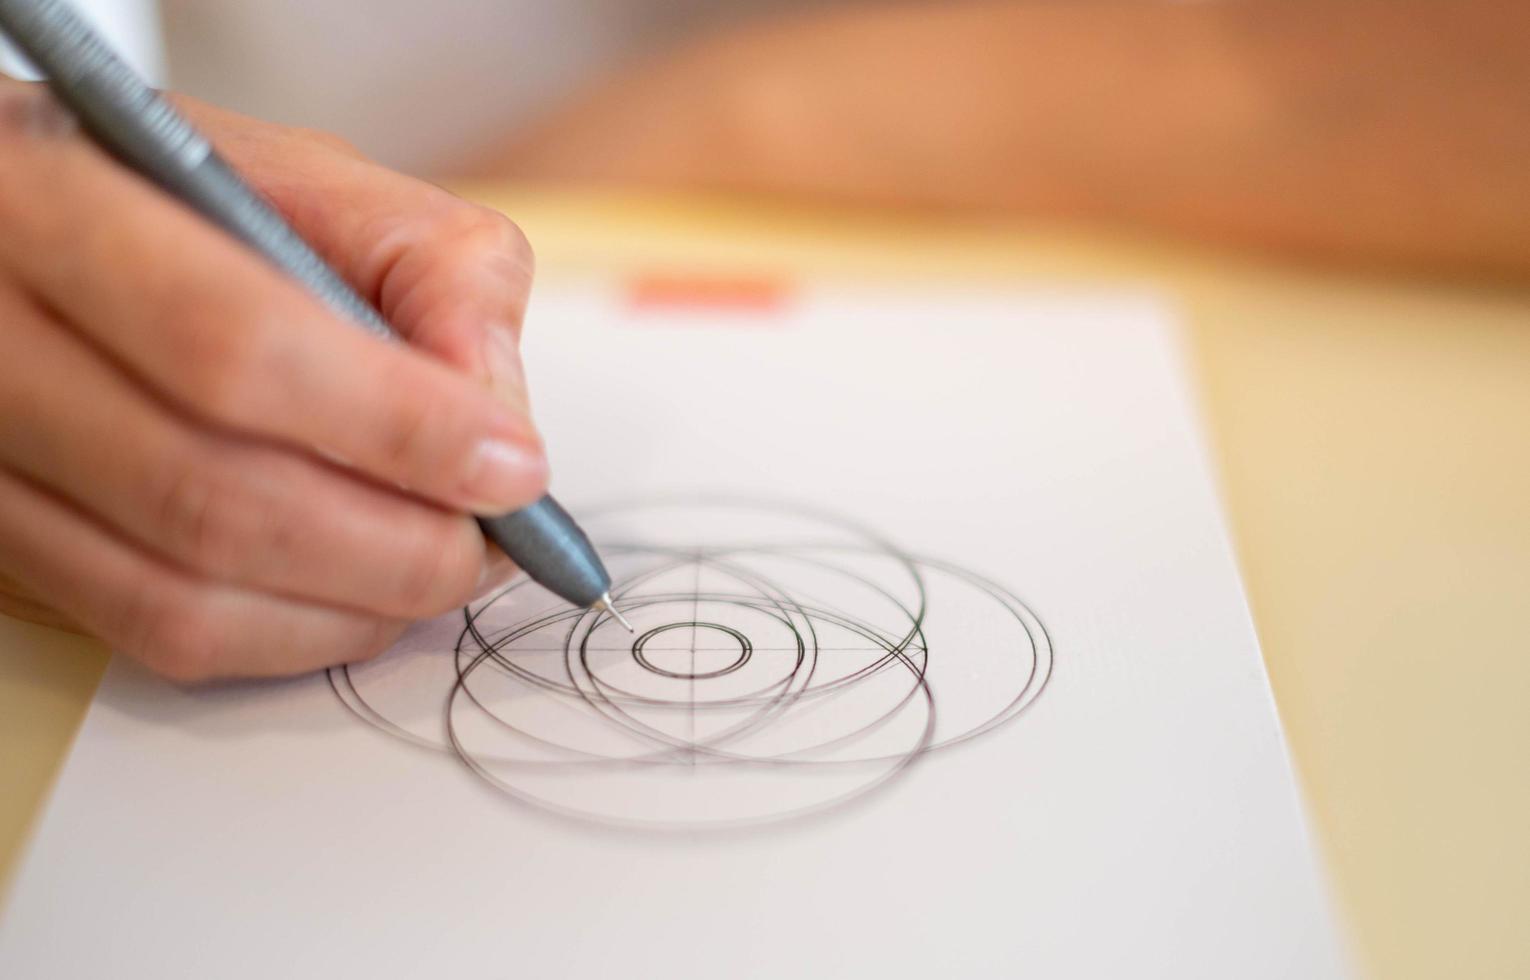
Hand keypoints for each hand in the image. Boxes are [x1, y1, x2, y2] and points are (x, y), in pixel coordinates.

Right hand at [0, 79, 546, 680]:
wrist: (38, 233)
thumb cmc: (187, 201)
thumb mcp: (317, 182)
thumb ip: (431, 271)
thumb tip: (498, 423)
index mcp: (48, 205)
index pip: (234, 347)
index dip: (398, 426)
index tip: (514, 467)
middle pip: (211, 496)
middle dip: (396, 545)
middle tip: (498, 546)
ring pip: (181, 591)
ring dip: (354, 607)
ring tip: (447, 572)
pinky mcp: (6, 541)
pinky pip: (153, 634)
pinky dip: (291, 639)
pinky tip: (363, 601)